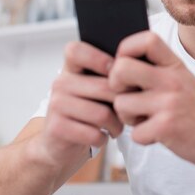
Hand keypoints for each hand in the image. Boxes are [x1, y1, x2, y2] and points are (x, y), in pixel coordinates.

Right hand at [38, 41, 123, 165]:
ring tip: (116, 127)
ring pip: (102, 114)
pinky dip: (103, 138)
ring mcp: (56, 105)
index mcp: (71, 68)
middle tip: (128, 112)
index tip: (116, 72)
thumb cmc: (87, 112)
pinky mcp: (56, 128)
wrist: (60, 143)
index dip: (99, 58)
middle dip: (124, 103)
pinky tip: (101, 136)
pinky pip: (93, 133)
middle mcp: (60, 83)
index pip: (76, 50)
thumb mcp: (97, 90)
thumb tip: (139, 70)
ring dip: (116, 125)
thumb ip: (111, 76)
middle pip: (104, 87)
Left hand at [109, 31, 194, 169]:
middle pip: (121, 68)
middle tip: (126, 95)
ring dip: (128, 117)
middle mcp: (172, 80)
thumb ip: (158, 70)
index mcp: (175, 66)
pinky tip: (158, 135)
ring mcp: (169, 103)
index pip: (147, 39)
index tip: (125, 65)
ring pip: (121, 104)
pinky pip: (134, 133)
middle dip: (114, 85)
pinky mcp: (166, 127)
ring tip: (147, 120)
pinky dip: (142, 138)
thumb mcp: (183, 81)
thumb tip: (119, 64)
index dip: (126, 49)